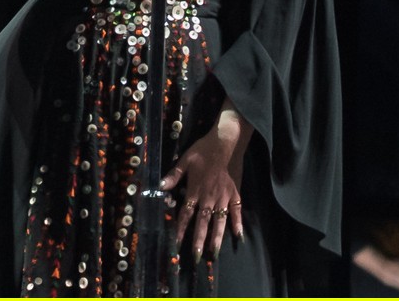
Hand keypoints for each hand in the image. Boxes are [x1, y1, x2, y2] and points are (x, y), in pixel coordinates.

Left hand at [160, 103, 252, 260]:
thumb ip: (174, 175)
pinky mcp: (236, 194)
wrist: (226, 142)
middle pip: (203, 222)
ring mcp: (224, 197)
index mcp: (196, 190)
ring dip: (216, 238)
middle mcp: (210, 197)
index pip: (186, 214)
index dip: (181, 230)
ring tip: (214, 253)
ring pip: (220, 221)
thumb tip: (160, 187)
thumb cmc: (204, 150)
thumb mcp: (185, 160)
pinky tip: (238, 236)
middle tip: (196, 257)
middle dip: (199, 241)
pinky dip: (237, 224)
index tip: (177, 244)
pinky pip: (237, 211)